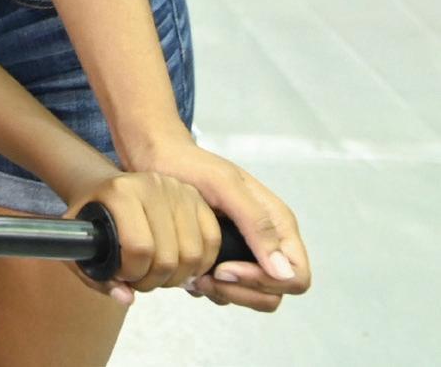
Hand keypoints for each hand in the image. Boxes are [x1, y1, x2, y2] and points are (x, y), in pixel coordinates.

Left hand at [68, 171, 221, 305]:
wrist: (105, 188)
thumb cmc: (93, 218)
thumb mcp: (80, 244)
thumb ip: (95, 276)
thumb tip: (126, 297)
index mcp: (120, 191)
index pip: (138, 247)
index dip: (133, 274)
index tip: (123, 276)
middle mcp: (152, 184)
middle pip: (168, 255)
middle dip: (155, 280)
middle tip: (142, 280)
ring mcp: (178, 189)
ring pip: (192, 252)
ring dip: (178, 276)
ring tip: (160, 274)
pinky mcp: (197, 197)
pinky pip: (212, 239)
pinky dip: (201, 263)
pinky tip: (183, 268)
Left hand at [125, 135, 309, 310]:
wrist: (159, 159)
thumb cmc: (191, 165)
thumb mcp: (224, 186)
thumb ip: (256, 223)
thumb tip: (284, 272)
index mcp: (278, 224)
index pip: (295, 277)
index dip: (266, 282)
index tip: (225, 269)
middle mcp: (268, 241)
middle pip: (275, 293)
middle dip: (242, 292)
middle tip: (206, 277)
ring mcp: (248, 252)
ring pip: (253, 296)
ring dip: (226, 293)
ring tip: (195, 276)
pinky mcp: (226, 258)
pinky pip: (230, 291)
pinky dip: (213, 289)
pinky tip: (191, 273)